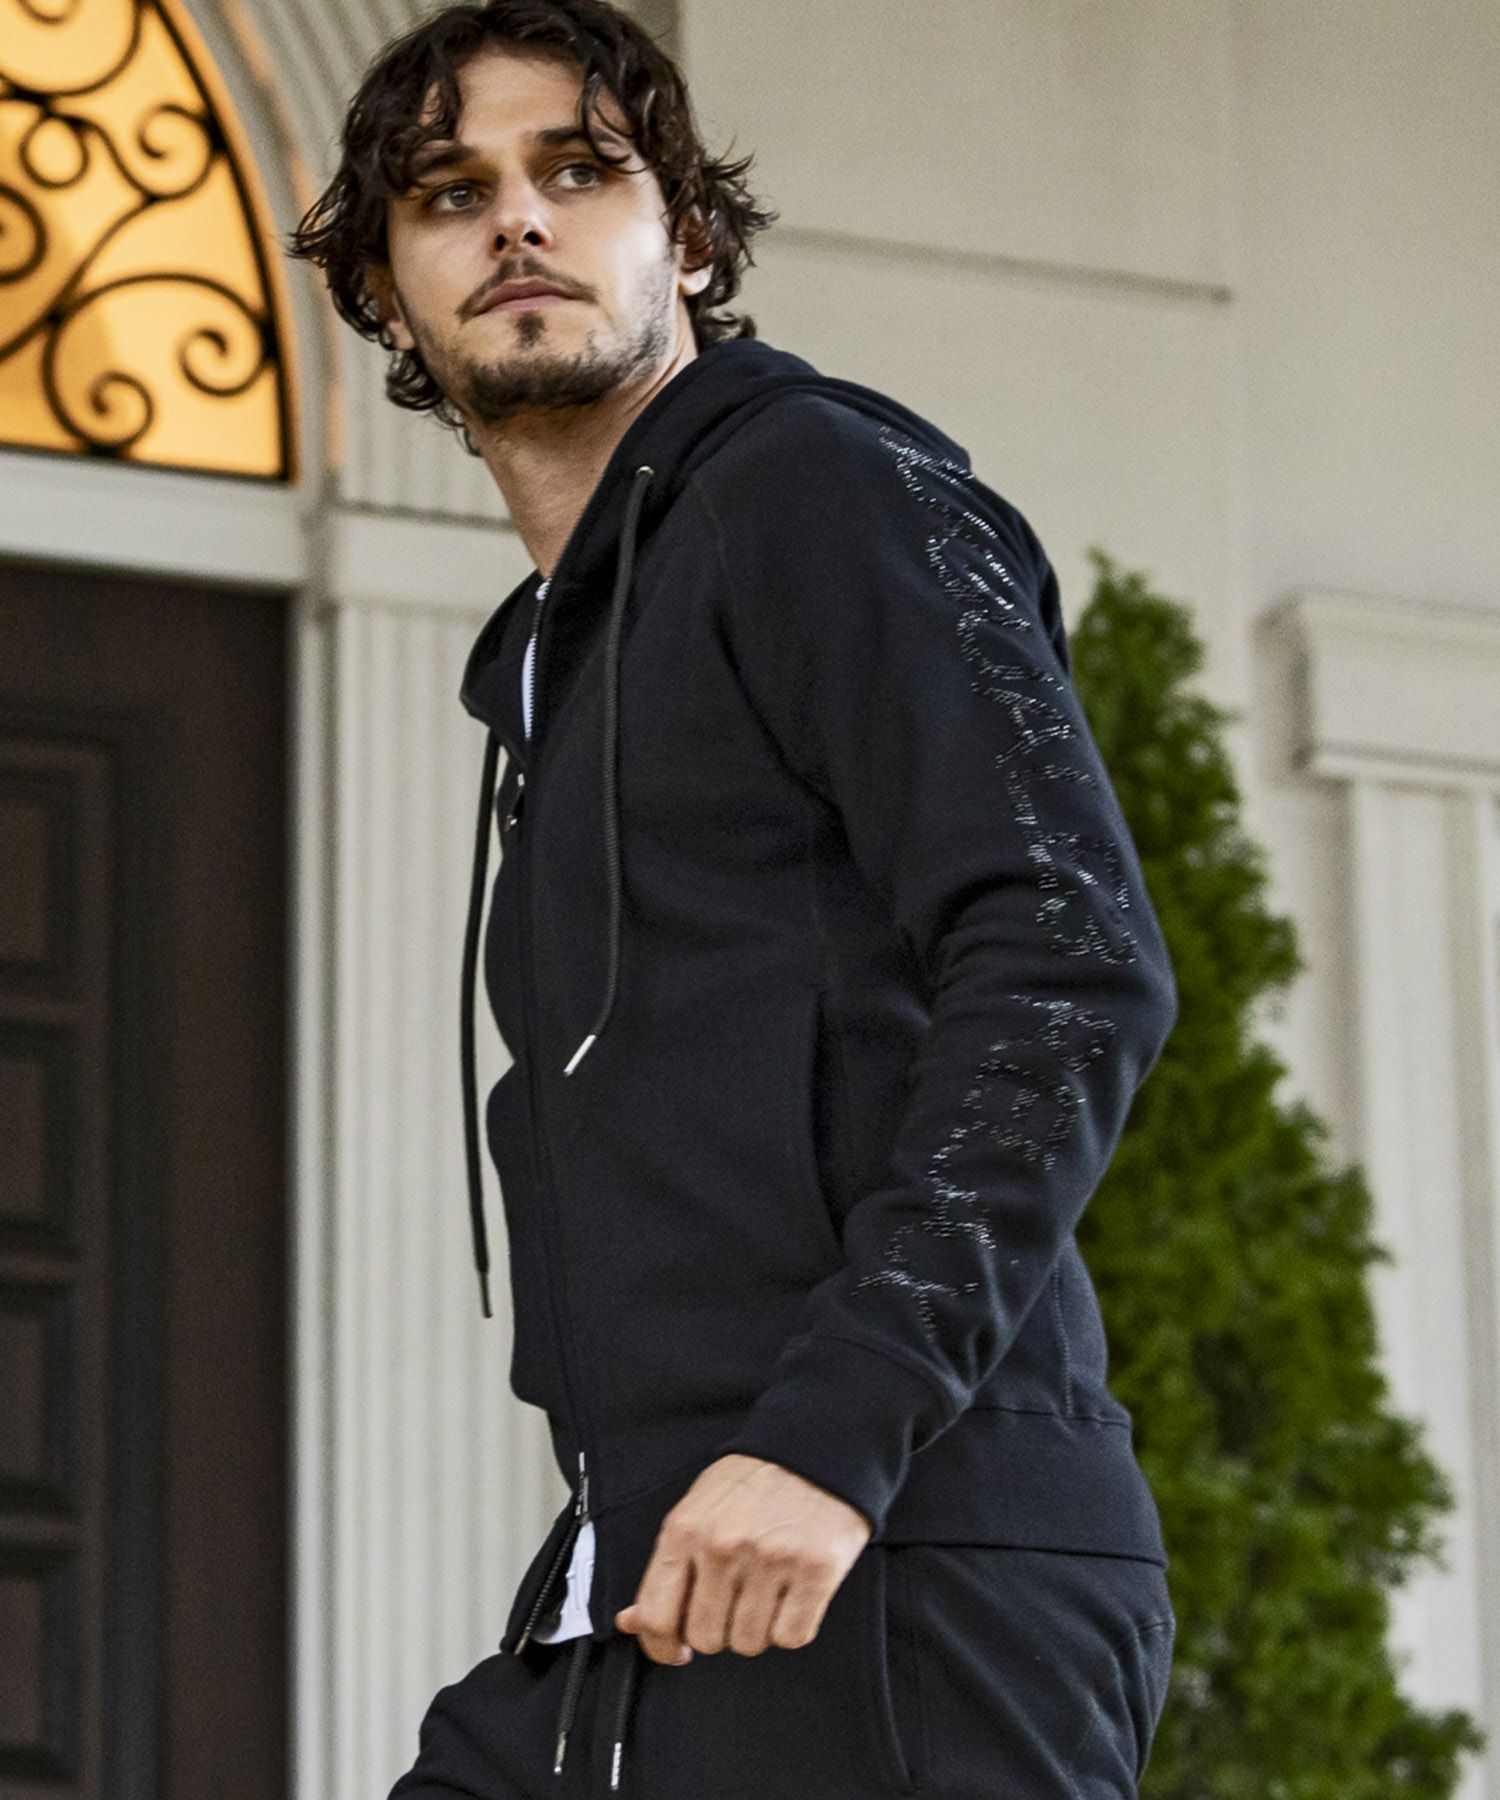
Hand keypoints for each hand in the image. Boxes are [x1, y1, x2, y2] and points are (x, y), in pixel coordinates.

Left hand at [613, 1453, 872, 1665]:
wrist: (814, 1446)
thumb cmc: (753, 1482)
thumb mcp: (697, 1511)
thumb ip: (666, 1569)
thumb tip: (630, 1621)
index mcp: (685, 1530)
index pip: (656, 1616)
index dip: (662, 1646)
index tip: (676, 1649)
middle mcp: (723, 1546)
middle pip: (707, 1639)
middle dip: (720, 1630)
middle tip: (735, 1600)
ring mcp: (770, 1559)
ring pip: (750, 1643)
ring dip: (758, 1628)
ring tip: (767, 1589)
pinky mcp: (814, 1570)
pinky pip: (792, 1637)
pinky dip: (793, 1625)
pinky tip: (793, 1593)